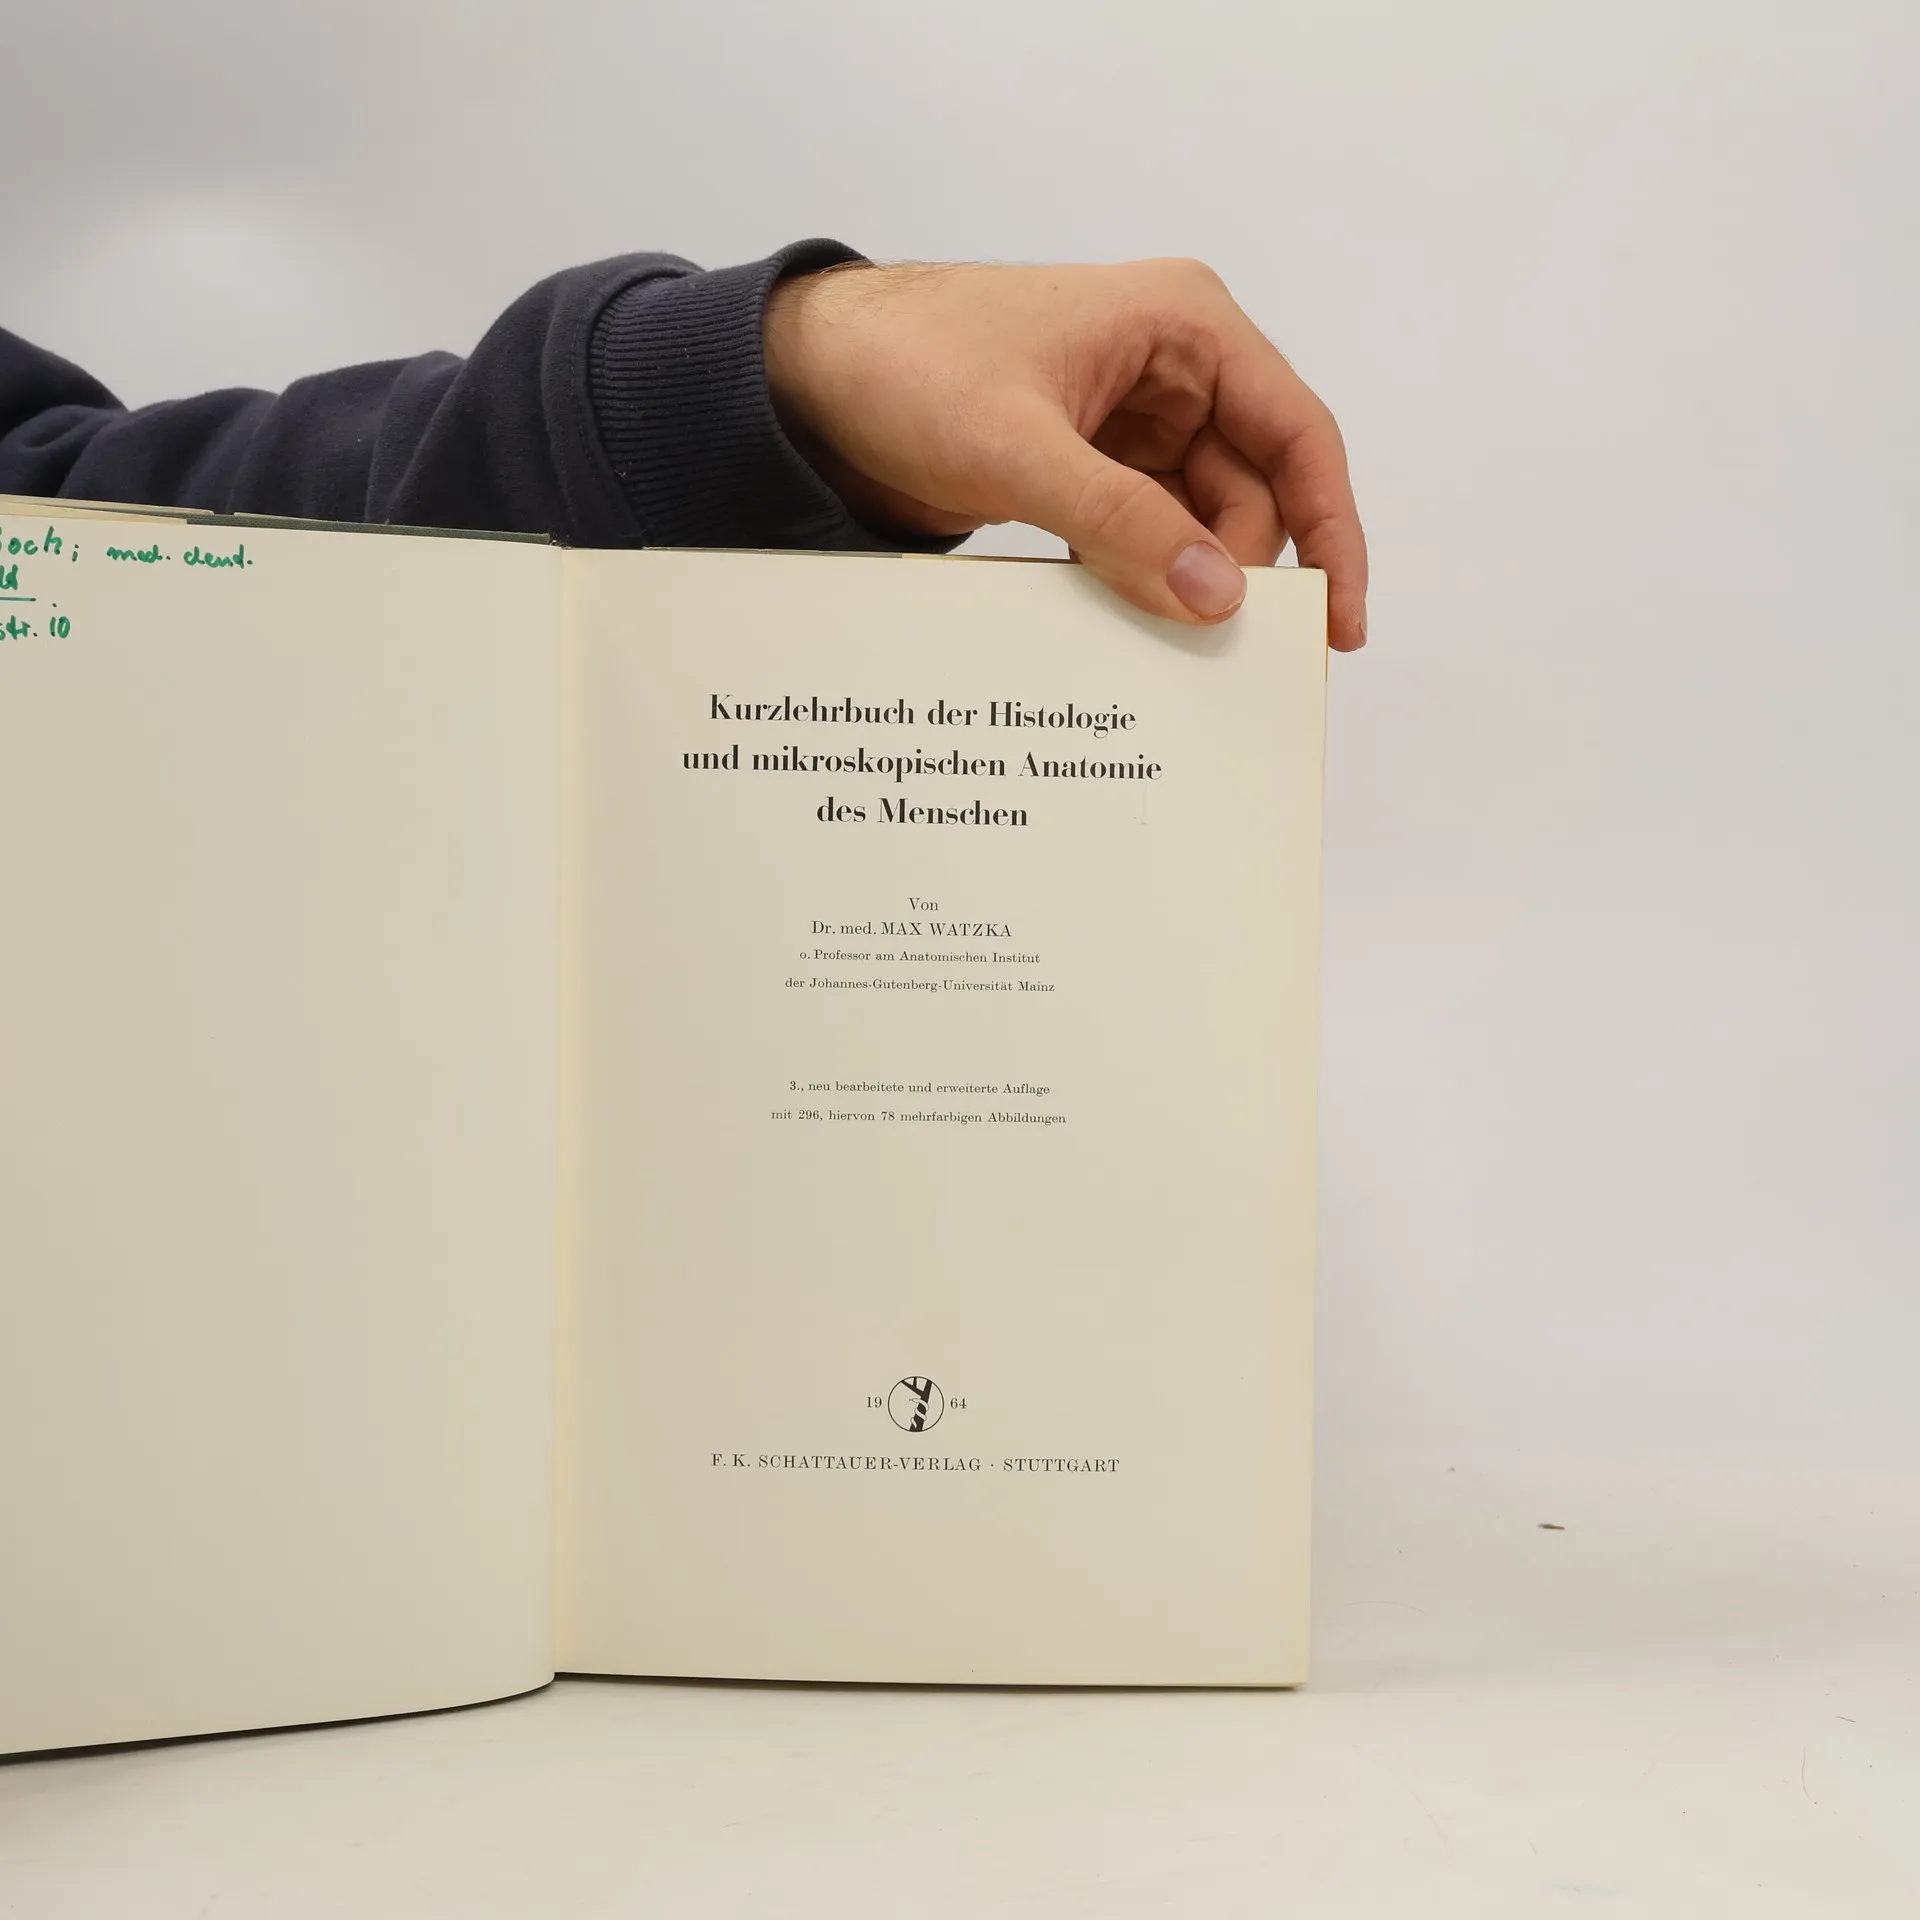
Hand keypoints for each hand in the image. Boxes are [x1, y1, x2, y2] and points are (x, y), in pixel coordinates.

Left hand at [763, 258, 1366, 648]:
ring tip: (1160, 650)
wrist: (807, 378)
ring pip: (1196, 524)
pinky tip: (1120, 626)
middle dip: (1234, 571)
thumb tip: (1215, 595)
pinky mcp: (1090, 468)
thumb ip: (1121, 522)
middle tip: (1214, 653)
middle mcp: (1175, 369)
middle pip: (1251, 493)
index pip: (1297, 435)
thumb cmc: (906, 366)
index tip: (1334, 623)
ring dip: (1180, 583)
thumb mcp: (1018, 448)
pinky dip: (1137, 580)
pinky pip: (1142, 535)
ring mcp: (1132, 423)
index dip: (1330, 532)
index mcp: (1183, 326)